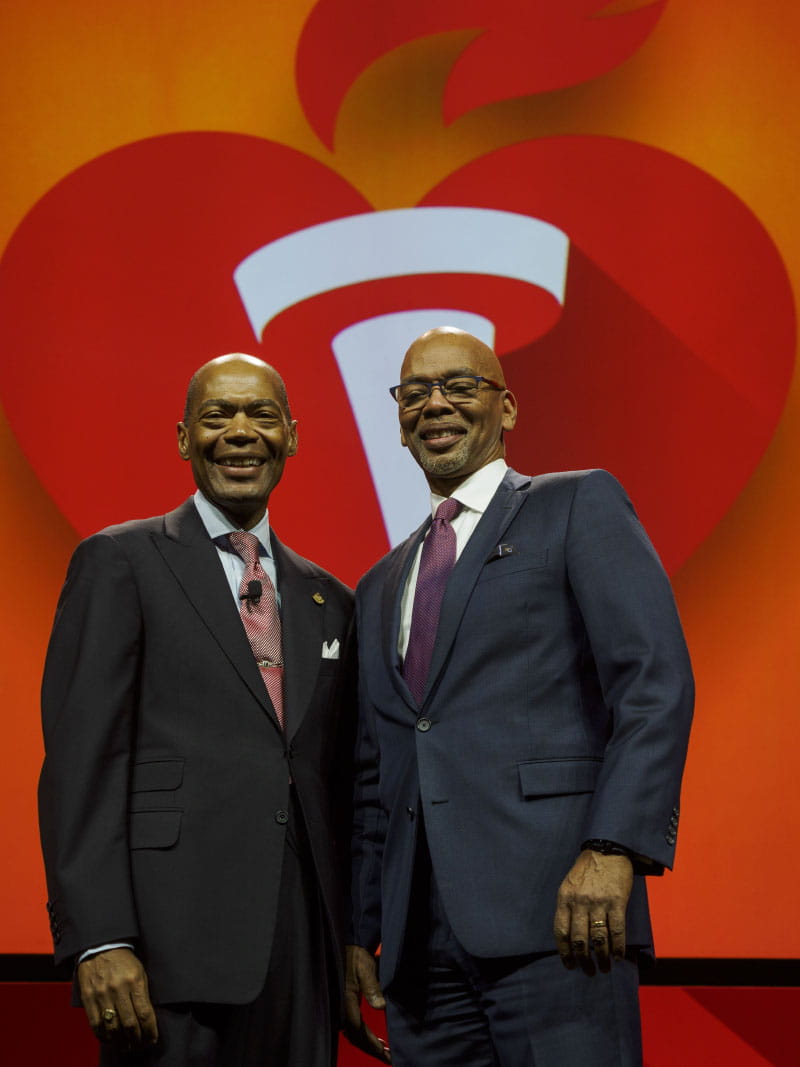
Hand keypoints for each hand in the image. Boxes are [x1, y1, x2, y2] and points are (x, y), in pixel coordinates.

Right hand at [77, 947, 157, 1049]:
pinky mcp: (88, 998)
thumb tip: (147, 1019)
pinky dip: (104, 1036)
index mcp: (135, 980)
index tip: (153, 1039)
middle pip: (129, 1024)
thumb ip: (142, 993)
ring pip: (113, 1027)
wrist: (100, 946)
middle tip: (140, 1045)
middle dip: (136, 1039)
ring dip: (121, 1042)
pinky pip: (96, 1024)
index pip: (145, 1013)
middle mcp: (119, 989)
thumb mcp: (139, 971)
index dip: (150, 1031)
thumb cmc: (124, 960)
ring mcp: (102, 994)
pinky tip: (110, 1040)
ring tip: (127, 1046)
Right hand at [342, 945, 390, 1062]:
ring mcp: (339, 1009)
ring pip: (352, 1034)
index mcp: (345, 1001)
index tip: (385, 1053)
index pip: (358, 1030)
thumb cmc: (354, 957)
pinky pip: (351, 1027)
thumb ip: (372, 987)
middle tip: (388, 1059)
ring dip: (367, 1044)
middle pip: (355, 1037)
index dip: (371, 1043)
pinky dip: (362, 1036)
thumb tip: (382, 1006)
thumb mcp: (365, 968)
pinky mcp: (341, 1007)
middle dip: (371, 1049)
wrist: (340, 949)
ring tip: (383, 1052)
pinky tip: (372, 1039)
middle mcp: (341, 1009)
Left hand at [553, 850, 633, 972]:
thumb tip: (570, 936)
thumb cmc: (586, 869)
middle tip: (589, 971)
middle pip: (579, 940)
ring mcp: (599, 902)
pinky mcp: (617, 902)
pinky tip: (619, 957)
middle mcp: (580, 902)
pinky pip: (617, 931)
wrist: (606, 849)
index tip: (569, 965)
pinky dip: (618, 948)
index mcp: (565, 898)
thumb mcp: (569, 885)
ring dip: (602, 958)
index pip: (561, 931)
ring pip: (598, 939)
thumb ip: (568, 907)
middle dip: (583, 960)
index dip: (564, 952)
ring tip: (604, 968)